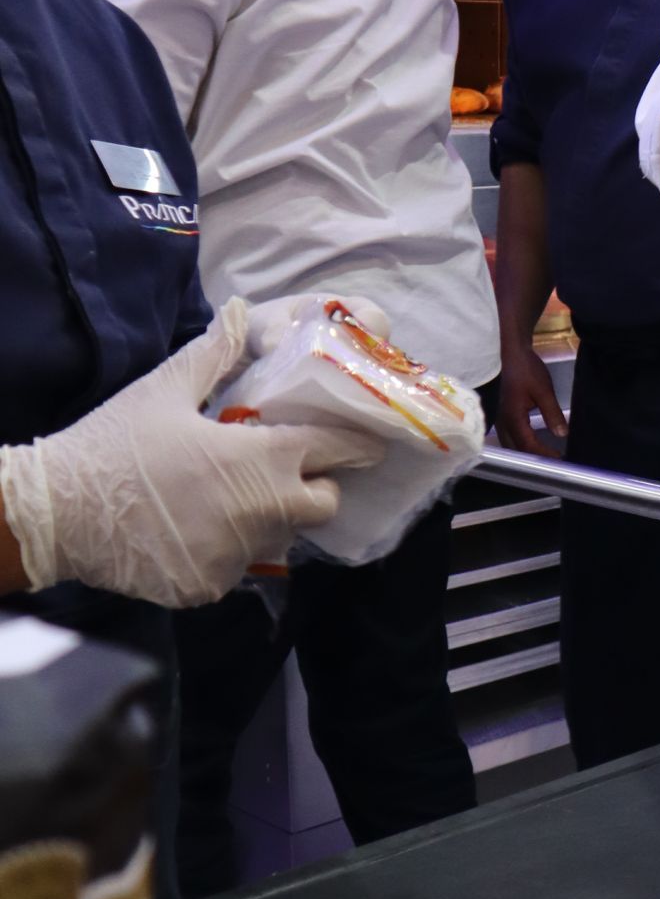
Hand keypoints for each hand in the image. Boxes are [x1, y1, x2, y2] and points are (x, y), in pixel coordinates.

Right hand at [0, 298, 382, 607]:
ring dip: (268, 519)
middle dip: (317, 487)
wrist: (54, 512)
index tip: (366, 441)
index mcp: (264, 459)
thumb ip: (215, 353)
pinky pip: (238, 566)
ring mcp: (239, 555)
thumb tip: (241, 310)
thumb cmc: (115, 444)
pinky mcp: (210, 587)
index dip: (354, 443)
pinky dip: (226, 550)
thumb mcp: (165, 389)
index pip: (339, 450)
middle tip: (285, 472)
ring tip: (228, 498)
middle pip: (324, 504)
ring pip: (282, 538)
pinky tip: (194, 528)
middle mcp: (265, 512)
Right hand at [497, 344, 566, 458]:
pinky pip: (508, 435)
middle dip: (533, 459)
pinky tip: (532, 443)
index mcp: (513, 417)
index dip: (544, 455)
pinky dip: (520, 443)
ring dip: (526, 452)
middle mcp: (502, 421)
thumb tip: (562, 434)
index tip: (560, 459)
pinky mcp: (501, 414)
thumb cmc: (525, 369)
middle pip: (516, 449)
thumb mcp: (543, 390)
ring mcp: (499, 418)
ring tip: (544, 456)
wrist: (508, 351)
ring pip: (510, 444)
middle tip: (553, 462)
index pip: (528, 445)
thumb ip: (552, 414)